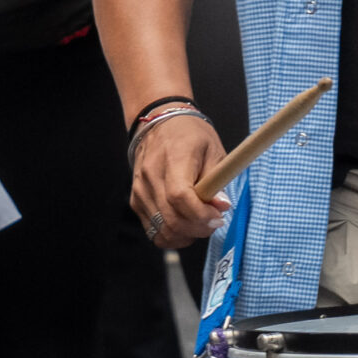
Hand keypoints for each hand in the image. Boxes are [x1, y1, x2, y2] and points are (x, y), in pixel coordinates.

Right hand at [131, 111, 230, 250]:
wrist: (159, 122)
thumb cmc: (190, 134)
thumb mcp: (213, 149)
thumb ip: (217, 180)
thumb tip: (222, 206)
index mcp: (174, 158)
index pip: (180, 196)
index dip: (201, 214)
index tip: (218, 216)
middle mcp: (152, 176)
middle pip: (171, 219)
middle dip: (198, 228)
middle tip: (214, 222)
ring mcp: (140, 190)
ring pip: (162, 230)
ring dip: (186, 235)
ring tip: (200, 223)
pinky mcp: (135, 200)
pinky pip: (153, 230)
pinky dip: (171, 234)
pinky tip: (185, 225)